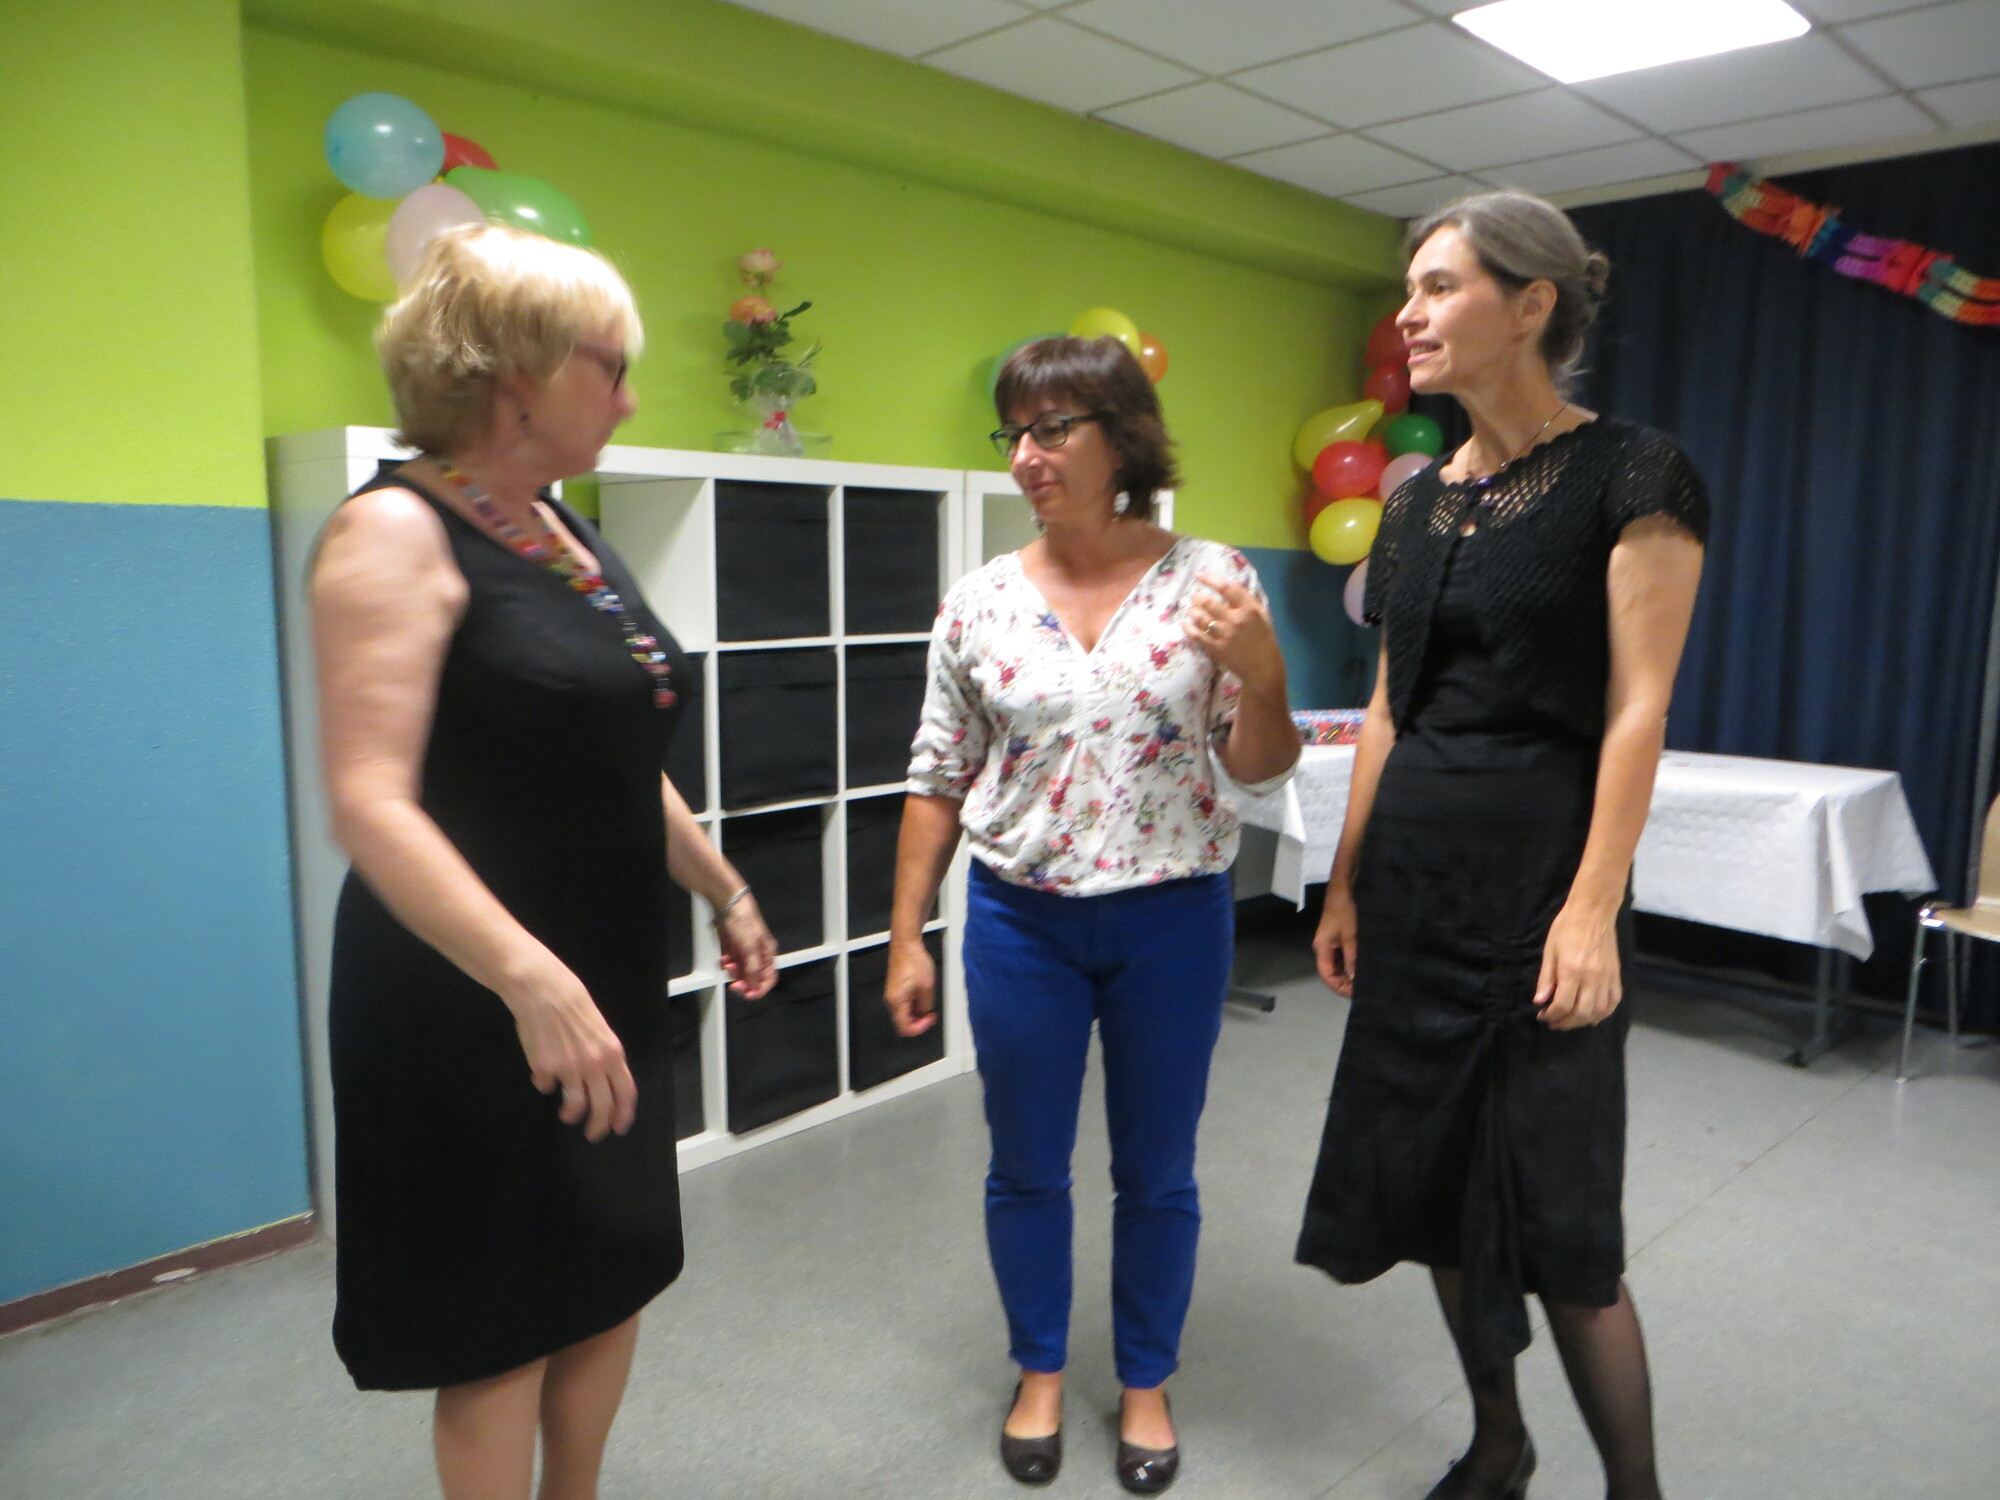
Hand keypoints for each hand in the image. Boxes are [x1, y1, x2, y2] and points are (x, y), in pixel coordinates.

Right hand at [503, 959, 635, 1140]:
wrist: (544, 991)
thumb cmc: (573, 1004)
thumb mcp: (600, 1029)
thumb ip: (603, 1055)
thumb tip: (603, 1080)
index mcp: (612, 1053)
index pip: (625, 1092)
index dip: (623, 1114)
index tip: (619, 1127)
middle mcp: (594, 1064)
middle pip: (602, 1106)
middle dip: (598, 1126)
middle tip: (593, 1134)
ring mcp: (569, 1068)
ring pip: (575, 1105)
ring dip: (571, 1114)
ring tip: (566, 1113)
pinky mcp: (545, 1069)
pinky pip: (545, 1086)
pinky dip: (545, 1085)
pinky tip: (543, 1075)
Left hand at [716, 892, 777, 998]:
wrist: (727, 903)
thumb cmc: (743, 923)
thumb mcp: (750, 948)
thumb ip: (753, 969)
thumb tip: (754, 988)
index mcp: (767, 955)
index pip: (768, 979)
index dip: (760, 989)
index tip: (748, 995)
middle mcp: (757, 956)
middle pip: (752, 978)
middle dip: (742, 981)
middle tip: (733, 985)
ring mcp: (743, 953)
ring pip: (739, 972)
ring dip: (732, 971)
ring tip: (727, 962)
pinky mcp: (731, 949)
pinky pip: (729, 964)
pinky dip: (725, 964)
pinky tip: (722, 958)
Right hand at [883, 936, 937, 1036]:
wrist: (905, 944)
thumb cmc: (914, 961)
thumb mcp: (927, 987)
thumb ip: (926, 1005)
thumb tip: (925, 1013)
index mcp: (896, 1002)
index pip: (905, 1028)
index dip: (920, 1028)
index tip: (930, 1020)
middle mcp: (891, 1001)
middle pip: (903, 1022)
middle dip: (919, 1021)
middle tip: (931, 1014)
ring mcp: (893, 995)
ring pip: (905, 1013)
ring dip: (917, 1012)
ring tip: (928, 1002)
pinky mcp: (896, 989)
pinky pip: (905, 1004)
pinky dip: (915, 1005)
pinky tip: (923, 996)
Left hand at [1184, 571, 1282, 689]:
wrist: (1262, 668)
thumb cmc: (1264, 639)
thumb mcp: (1262, 616)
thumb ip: (1248, 601)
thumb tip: (1231, 584)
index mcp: (1248, 609)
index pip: (1227, 588)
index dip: (1210, 579)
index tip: (1199, 574)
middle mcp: (1234, 620)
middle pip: (1208, 602)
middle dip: (1198, 597)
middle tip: (1196, 597)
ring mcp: (1223, 635)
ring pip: (1200, 617)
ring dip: (1192, 610)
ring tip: (1192, 609)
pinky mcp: (1215, 648)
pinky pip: (1196, 635)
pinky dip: (1188, 627)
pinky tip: (1185, 623)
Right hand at [1314, 884, 1357, 996]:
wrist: (1345, 886)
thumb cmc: (1345, 910)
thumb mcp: (1351, 936)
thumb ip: (1352, 959)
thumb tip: (1355, 980)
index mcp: (1322, 948)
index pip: (1327, 976)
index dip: (1340, 987)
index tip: (1357, 994)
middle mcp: (1324, 947)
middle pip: (1332, 972)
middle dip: (1347, 982)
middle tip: (1366, 988)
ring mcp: (1332, 942)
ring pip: (1340, 964)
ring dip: (1351, 972)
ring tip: (1368, 979)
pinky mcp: (1340, 936)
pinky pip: (1345, 955)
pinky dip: (1353, 962)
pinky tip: (1366, 965)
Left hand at [1535, 899, 1621, 1028]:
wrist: (1593, 912)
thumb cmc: (1566, 928)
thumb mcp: (1550, 951)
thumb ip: (1546, 979)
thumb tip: (1540, 1002)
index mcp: (1572, 971)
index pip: (1562, 1005)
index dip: (1551, 1015)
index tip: (1543, 1015)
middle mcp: (1592, 978)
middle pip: (1581, 1013)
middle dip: (1565, 1023)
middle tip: (1554, 1022)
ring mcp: (1607, 978)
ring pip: (1598, 1012)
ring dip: (1583, 1021)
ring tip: (1570, 1020)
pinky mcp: (1616, 976)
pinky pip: (1613, 1002)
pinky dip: (1603, 1013)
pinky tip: (1591, 1015)